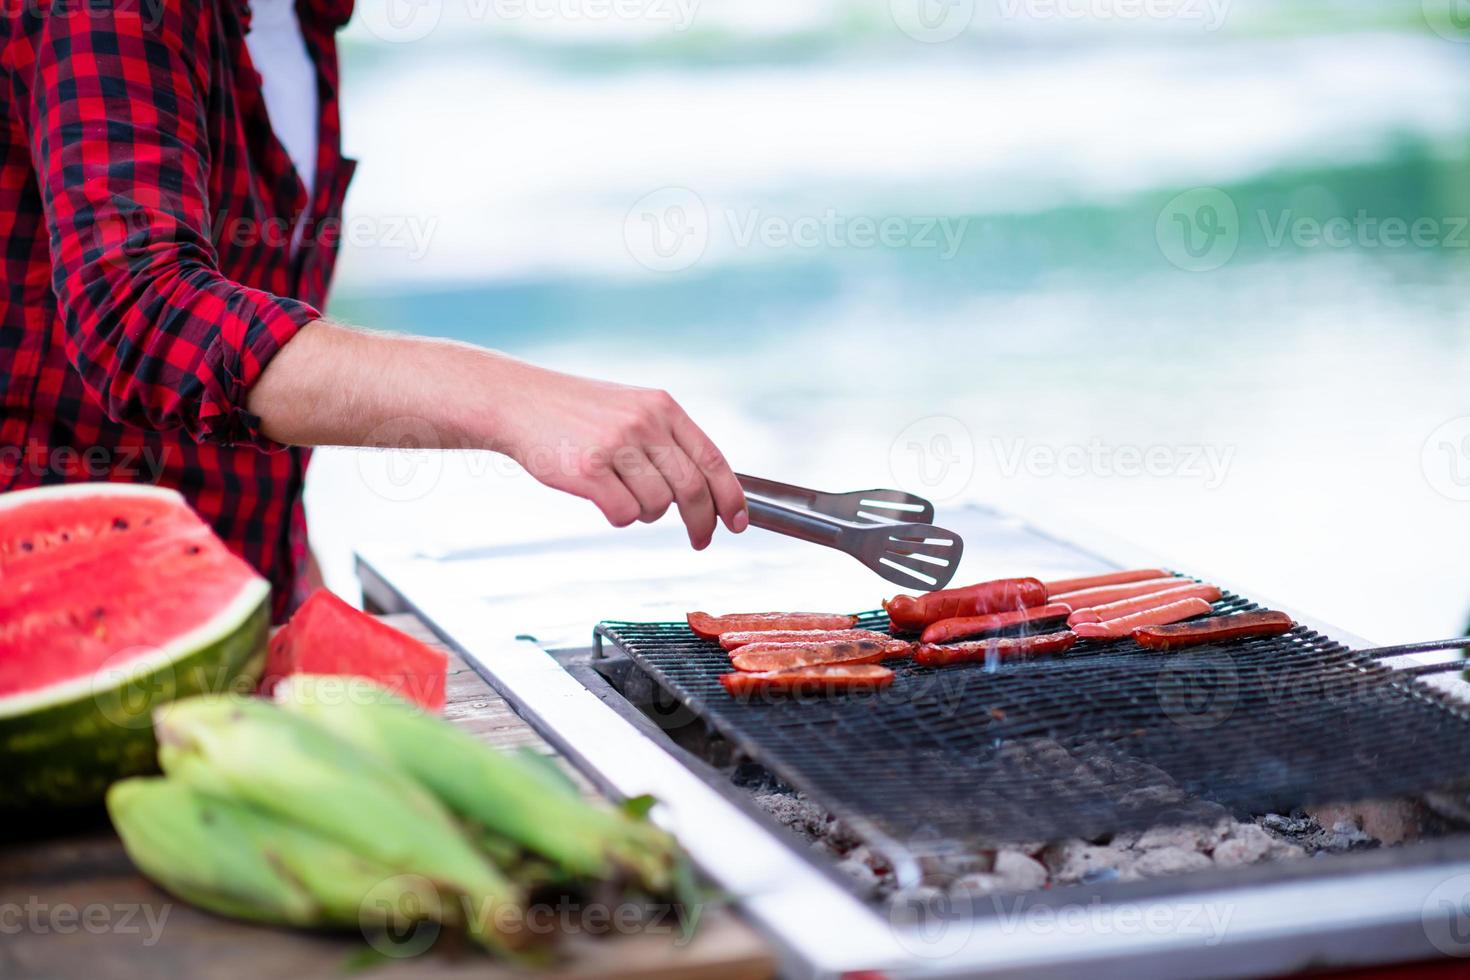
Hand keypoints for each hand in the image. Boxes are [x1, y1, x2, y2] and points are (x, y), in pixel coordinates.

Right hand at [485, 361, 747, 548]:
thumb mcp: (631, 409)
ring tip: (622, 494)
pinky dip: (618, 516)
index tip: (737, 522)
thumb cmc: (575, 413)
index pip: (712, 459)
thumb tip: (706, 489)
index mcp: (662, 406)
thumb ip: (666, 440)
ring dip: (645, 513)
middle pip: (693, 490)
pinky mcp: (588, 469)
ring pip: (657, 506)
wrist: (519, 401)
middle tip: (699, 540)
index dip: (731, 496)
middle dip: (702, 523)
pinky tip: (602, 497)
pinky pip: (624, 515)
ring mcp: (616, 445)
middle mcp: (644, 422)